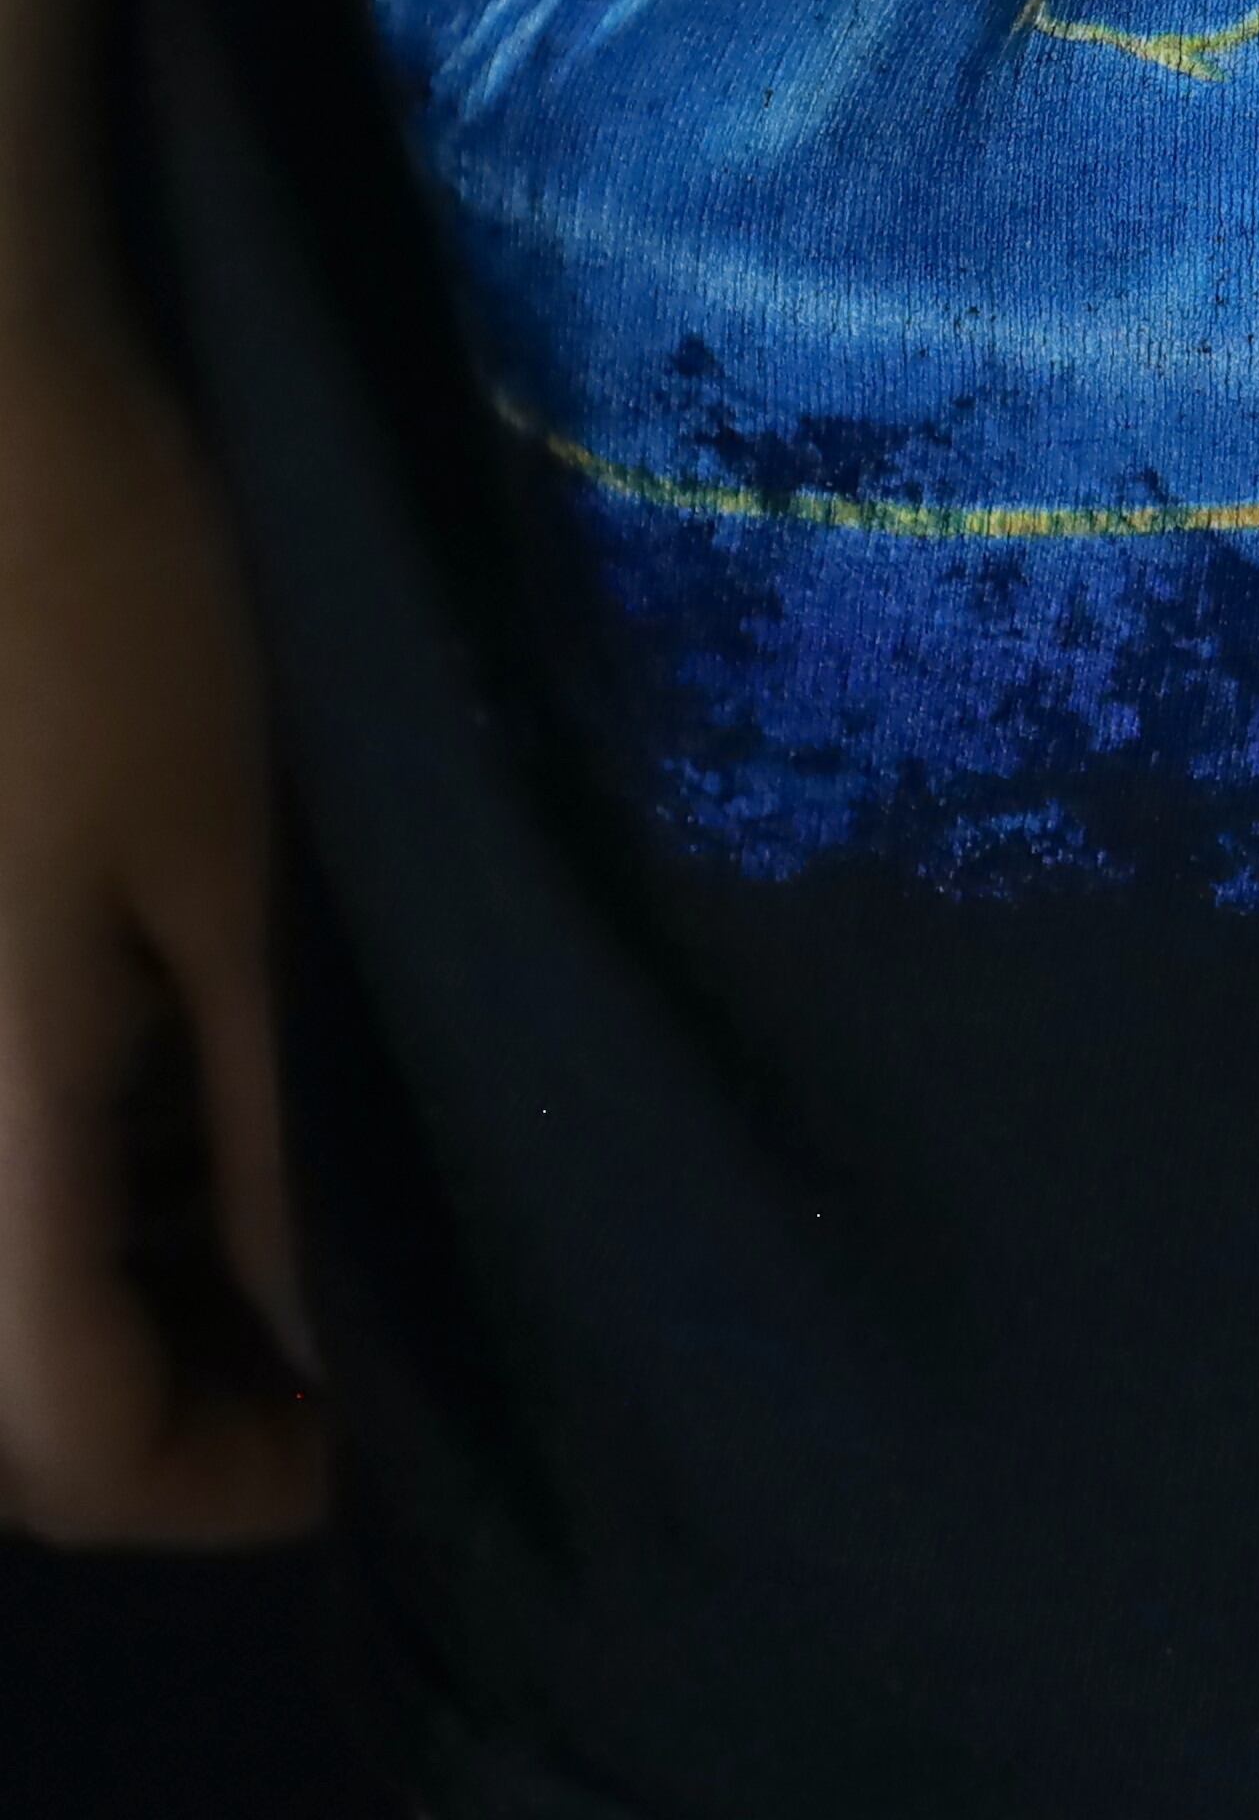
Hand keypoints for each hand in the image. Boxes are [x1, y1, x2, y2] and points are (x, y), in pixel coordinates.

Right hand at [0, 313, 318, 1539]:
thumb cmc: (96, 604)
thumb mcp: (228, 871)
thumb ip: (266, 1120)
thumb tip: (337, 1328)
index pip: (63, 1444)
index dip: (242, 1473)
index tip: (399, 1419)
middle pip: (3, 1399)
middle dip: (187, 1385)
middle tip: (375, 1307)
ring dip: (125, 1276)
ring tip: (309, 1191)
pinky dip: (67, 1169)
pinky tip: (190, 1081)